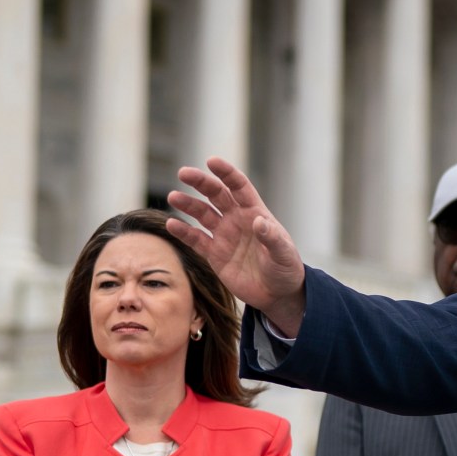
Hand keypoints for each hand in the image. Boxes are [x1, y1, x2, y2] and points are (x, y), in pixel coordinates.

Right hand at [167, 157, 308, 335]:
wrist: (277, 294)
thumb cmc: (285, 269)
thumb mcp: (283, 253)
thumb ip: (272, 238)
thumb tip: (259, 222)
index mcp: (255, 213)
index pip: (238, 187)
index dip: (226, 173)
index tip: (211, 161)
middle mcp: (236, 220)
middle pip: (216, 194)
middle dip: (201, 182)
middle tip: (183, 172)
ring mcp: (224, 236)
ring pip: (202, 214)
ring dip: (188, 204)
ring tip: (173, 197)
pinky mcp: (214, 254)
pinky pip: (195, 240)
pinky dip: (183, 232)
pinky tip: (171, 224)